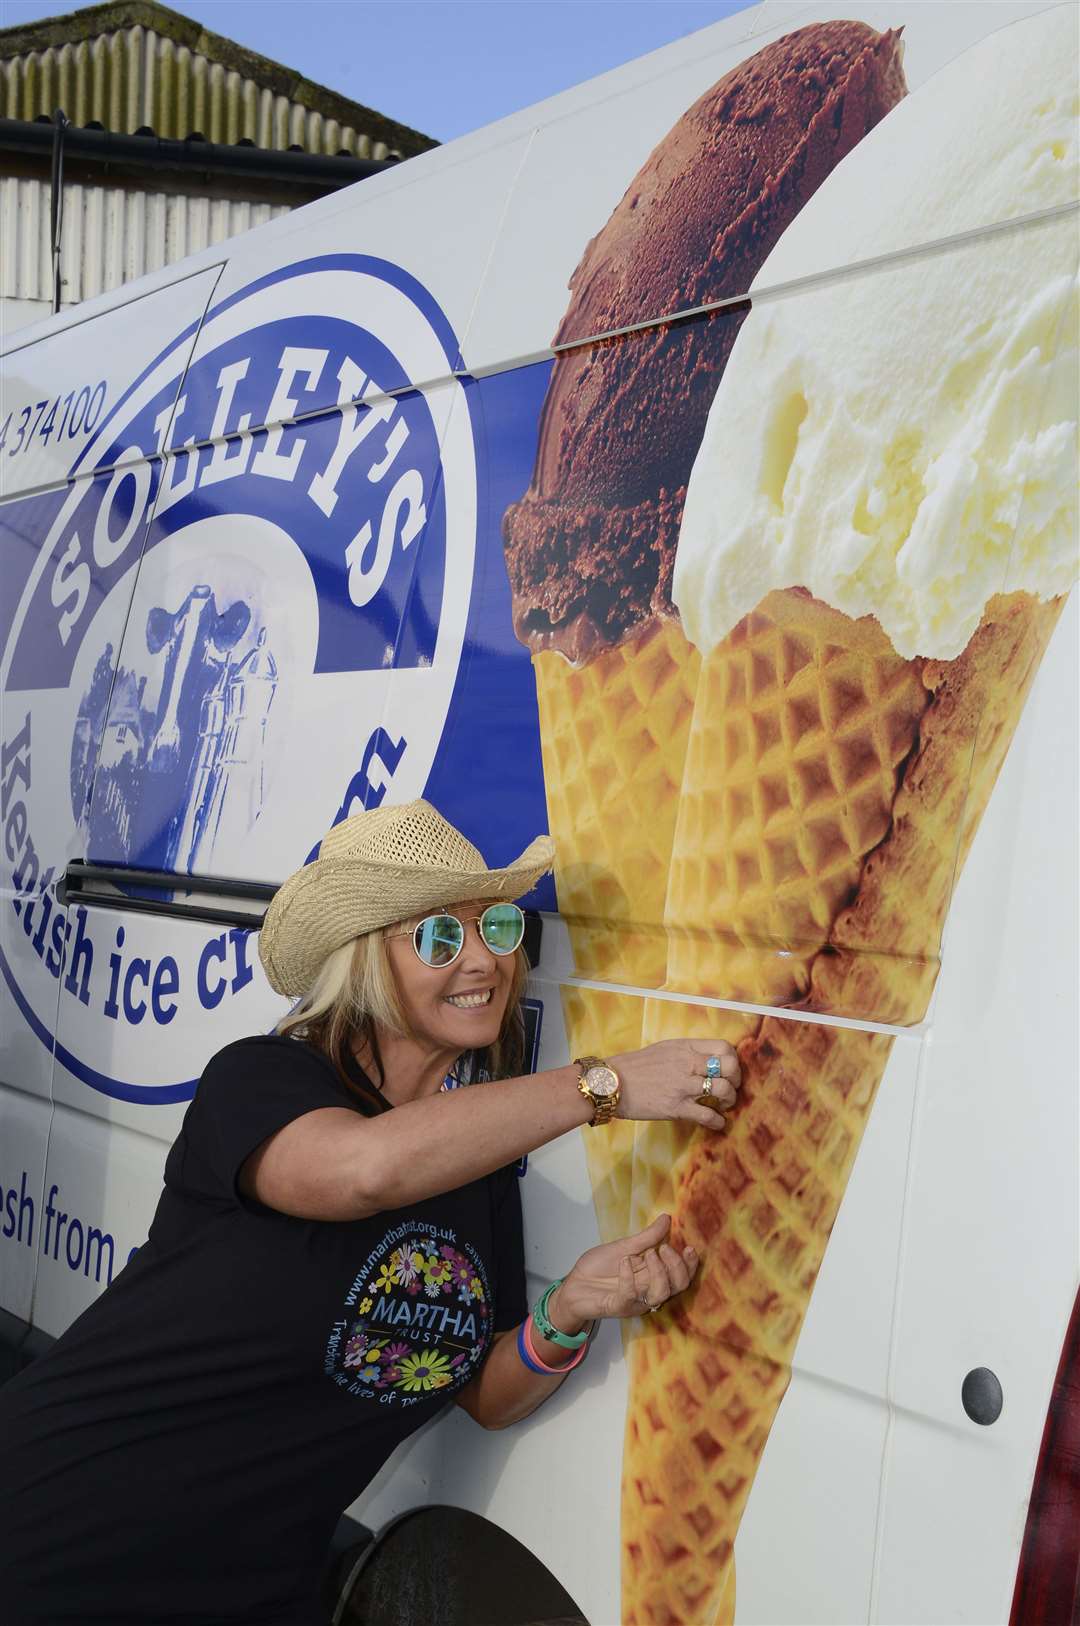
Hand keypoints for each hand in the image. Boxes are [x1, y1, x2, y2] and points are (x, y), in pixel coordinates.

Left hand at [551, 1214, 698, 1327]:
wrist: (574, 1284)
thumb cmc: (599, 1268)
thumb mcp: (624, 1247)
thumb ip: (647, 1237)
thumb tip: (667, 1218)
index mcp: (653, 1276)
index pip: (681, 1276)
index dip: (690, 1265)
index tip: (689, 1247)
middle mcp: (648, 1291)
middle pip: (677, 1286)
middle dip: (677, 1267)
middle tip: (664, 1249)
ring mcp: (635, 1301)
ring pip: (660, 1294)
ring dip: (659, 1271)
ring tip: (648, 1253)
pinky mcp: (618, 1306)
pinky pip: (631, 1296)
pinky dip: (629, 1277)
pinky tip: (624, 1262)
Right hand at [609, 1038, 740, 1127]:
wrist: (611, 1083)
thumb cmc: (635, 1066)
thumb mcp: (664, 1049)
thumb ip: (687, 1053)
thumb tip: (708, 1061)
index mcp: (685, 1047)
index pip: (724, 1047)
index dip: (733, 1060)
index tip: (730, 1071)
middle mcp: (687, 1063)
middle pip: (729, 1067)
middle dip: (737, 1080)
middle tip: (731, 1088)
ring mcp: (682, 1085)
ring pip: (722, 1089)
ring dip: (729, 1100)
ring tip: (724, 1105)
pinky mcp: (675, 1107)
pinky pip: (706, 1115)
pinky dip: (717, 1121)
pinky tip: (717, 1123)